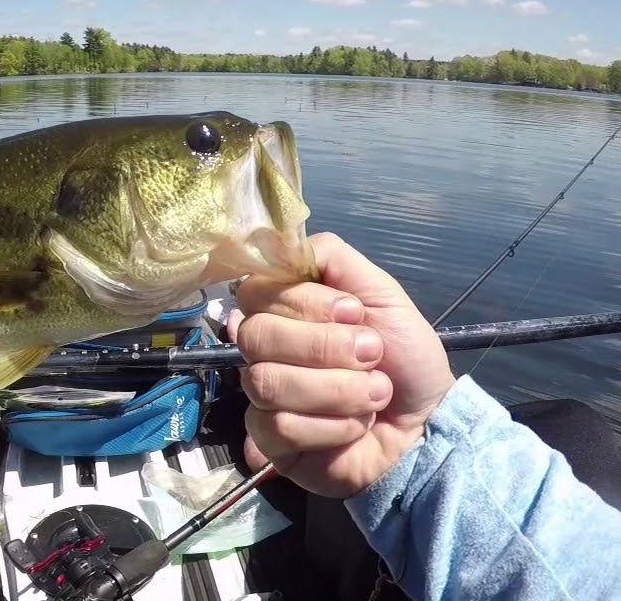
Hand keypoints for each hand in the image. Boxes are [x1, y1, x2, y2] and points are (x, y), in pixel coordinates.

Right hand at [227, 232, 455, 497]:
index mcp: (285, 310)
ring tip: (374, 395)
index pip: (256, 291)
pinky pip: (278, 426)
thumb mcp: (383, 294)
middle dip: (324, 347)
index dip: (304, 303)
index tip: (353, 313)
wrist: (428, 425)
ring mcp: (262, 395)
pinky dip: (331, 427)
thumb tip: (280, 243)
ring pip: (266, 382)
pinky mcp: (268, 439)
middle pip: (255, 336)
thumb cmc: (406, 359)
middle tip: (372, 355)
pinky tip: (354, 427)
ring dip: (335, 390)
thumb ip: (332, 259)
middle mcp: (265, 349)